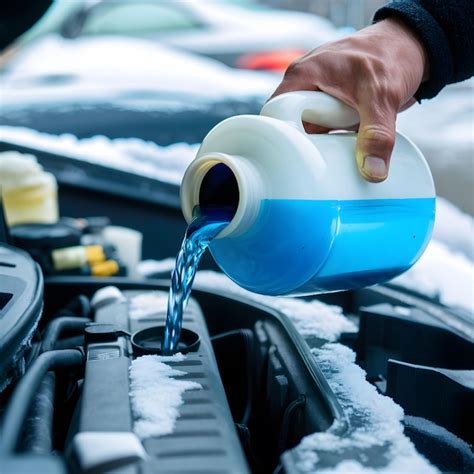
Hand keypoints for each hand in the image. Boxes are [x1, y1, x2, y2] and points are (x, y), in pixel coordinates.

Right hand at [270, 18, 427, 181]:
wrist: (410, 47)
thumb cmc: (391, 54)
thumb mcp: (383, 96)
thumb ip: (377, 135)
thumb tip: (372, 170)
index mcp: (304, 74)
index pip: (277, 113)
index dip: (282, 137)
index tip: (296, 159)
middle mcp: (305, 85)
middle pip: (290, 126)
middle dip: (307, 145)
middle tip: (323, 159)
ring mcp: (317, 98)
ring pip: (308, 132)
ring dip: (323, 144)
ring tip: (336, 153)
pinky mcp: (330, 108)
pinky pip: (323, 132)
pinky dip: (334, 141)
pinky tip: (345, 147)